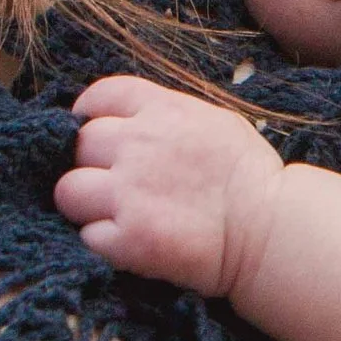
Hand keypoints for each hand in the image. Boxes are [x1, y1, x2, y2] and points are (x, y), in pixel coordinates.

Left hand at [58, 77, 285, 300]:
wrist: (272, 229)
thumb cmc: (252, 177)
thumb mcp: (215, 122)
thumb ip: (170, 116)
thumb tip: (139, 122)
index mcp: (161, 111)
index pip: (101, 96)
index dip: (89, 113)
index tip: (91, 129)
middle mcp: (138, 146)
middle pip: (79, 144)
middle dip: (89, 163)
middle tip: (110, 183)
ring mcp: (129, 194)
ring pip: (68, 191)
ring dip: (84, 205)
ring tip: (110, 216)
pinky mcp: (129, 239)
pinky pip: (87, 236)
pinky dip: (101, 242)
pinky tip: (125, 244)